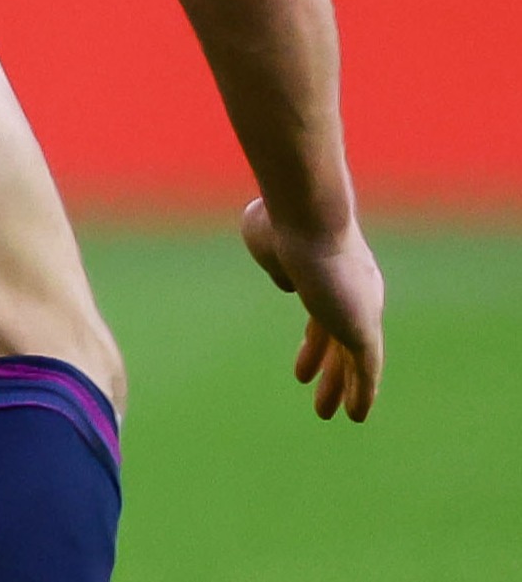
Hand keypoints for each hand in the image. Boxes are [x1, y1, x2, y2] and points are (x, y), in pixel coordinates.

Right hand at [242, 198, 382, 421]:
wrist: (306, 218)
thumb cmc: (282, 223)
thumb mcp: (267, 244)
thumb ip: (277, 264)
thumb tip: (287, 281)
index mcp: (330, 270)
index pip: (324, 313)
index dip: (314, 339)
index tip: (303, 362)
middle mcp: (354, 292)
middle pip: (341, 338)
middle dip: (328, 366)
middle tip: (314, 390)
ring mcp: (362, 311)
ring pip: (353, 358)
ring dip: (340, 385)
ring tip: (326, 413)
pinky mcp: (365, 329)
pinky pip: (367, 369)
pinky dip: (362, 392)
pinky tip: (356, 415)